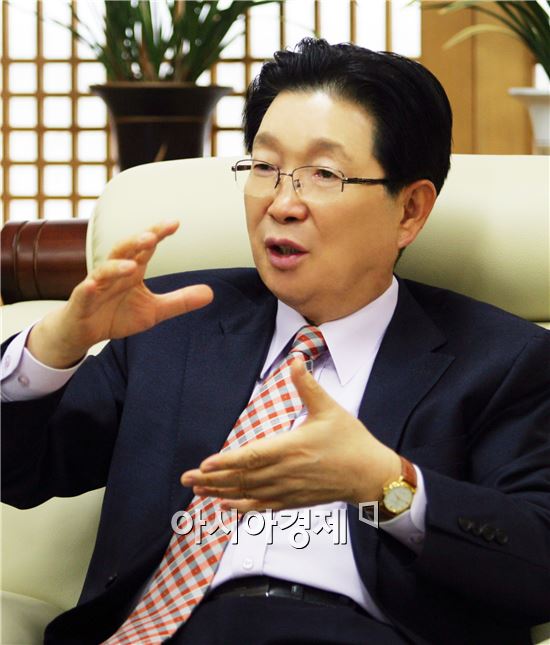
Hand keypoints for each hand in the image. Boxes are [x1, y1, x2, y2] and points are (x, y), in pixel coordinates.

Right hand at [27, 220, 213, 367]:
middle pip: (124, 251)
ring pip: (104, 271)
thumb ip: (180, 301)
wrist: (83, 332)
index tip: (175, 223)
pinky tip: (91, 286)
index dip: (157, 234)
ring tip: (132, 266)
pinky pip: (84, 293)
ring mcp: (95, 286)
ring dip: (117, 267)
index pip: (145, 248)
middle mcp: (113, 273)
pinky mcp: (81, 302)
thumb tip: (211, 293)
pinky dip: (88, 288)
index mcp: (132, 271)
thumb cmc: (116, 315)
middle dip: (136, 241)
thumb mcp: (154, 311)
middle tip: (152, 235)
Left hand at [181, 359, 400, 512]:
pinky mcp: (293, 501)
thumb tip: (295, 360)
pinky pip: (262, 506)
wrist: (370, 474)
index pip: (251, 457)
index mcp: (291, 448)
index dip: (226, 462)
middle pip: (242, 478)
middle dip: (212, 480)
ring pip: (248, 494)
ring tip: (198, 491)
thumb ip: (307, 385)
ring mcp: (288, 490)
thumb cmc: (351, 441)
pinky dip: (242, 507)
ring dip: (221, 493)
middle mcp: (286, 472)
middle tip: (187, 479)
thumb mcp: (329, 409)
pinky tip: (226, 506)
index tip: (204, 464)